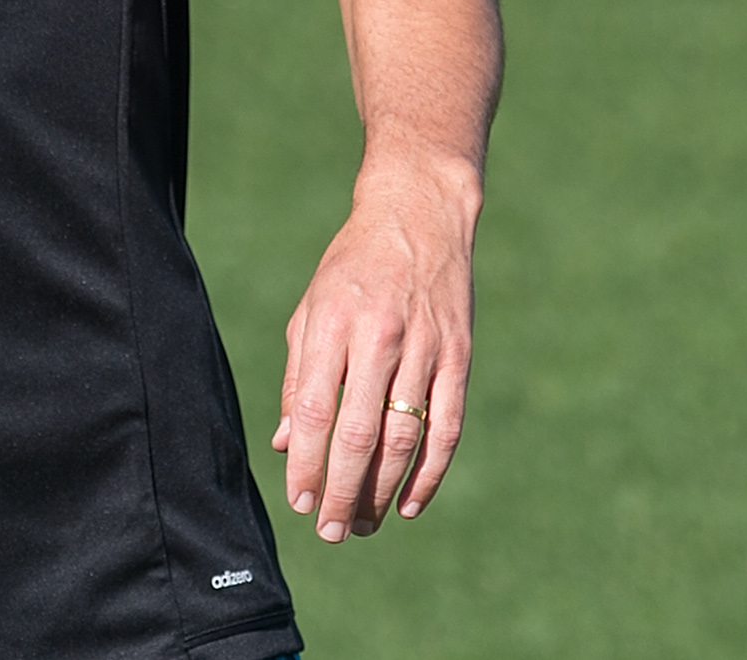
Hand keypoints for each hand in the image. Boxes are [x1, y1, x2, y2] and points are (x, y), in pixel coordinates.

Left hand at [271, 159, 478, 540]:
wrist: (419, 216)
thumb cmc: (353, 267)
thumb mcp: (311, 309)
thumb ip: (299, 377)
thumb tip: (287, 443)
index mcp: (333, 324)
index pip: (315, 410)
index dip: (307, 463)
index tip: (299, 502)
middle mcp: (379, 338)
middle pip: (359, 434)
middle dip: (343, 492)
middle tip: (330, 531)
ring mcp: (424, 349)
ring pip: (403, 438)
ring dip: (383, 491)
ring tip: (365, 525)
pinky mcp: (459, 358)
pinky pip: (447, 428)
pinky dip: (430, 472)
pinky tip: (410, 502)